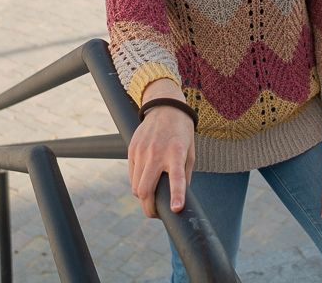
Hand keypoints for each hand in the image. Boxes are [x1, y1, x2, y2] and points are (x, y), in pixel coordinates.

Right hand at [128, 80, 194, 218]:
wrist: (166, 107)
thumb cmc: (181, 133)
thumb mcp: (190, 152)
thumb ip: (184, 175)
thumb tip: (178, 199)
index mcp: (176, 153)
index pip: (177, 178)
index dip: (176, 195)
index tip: (175, 209)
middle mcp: (157, 153)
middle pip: (145, 190)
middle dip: (149, 208)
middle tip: (155, 214)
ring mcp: (141, 151)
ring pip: (135, 186)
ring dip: (142, 197)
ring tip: (150, 200)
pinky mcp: (132, 149)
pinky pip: (131, 175)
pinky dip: (137, 183)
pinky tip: (145, 182)